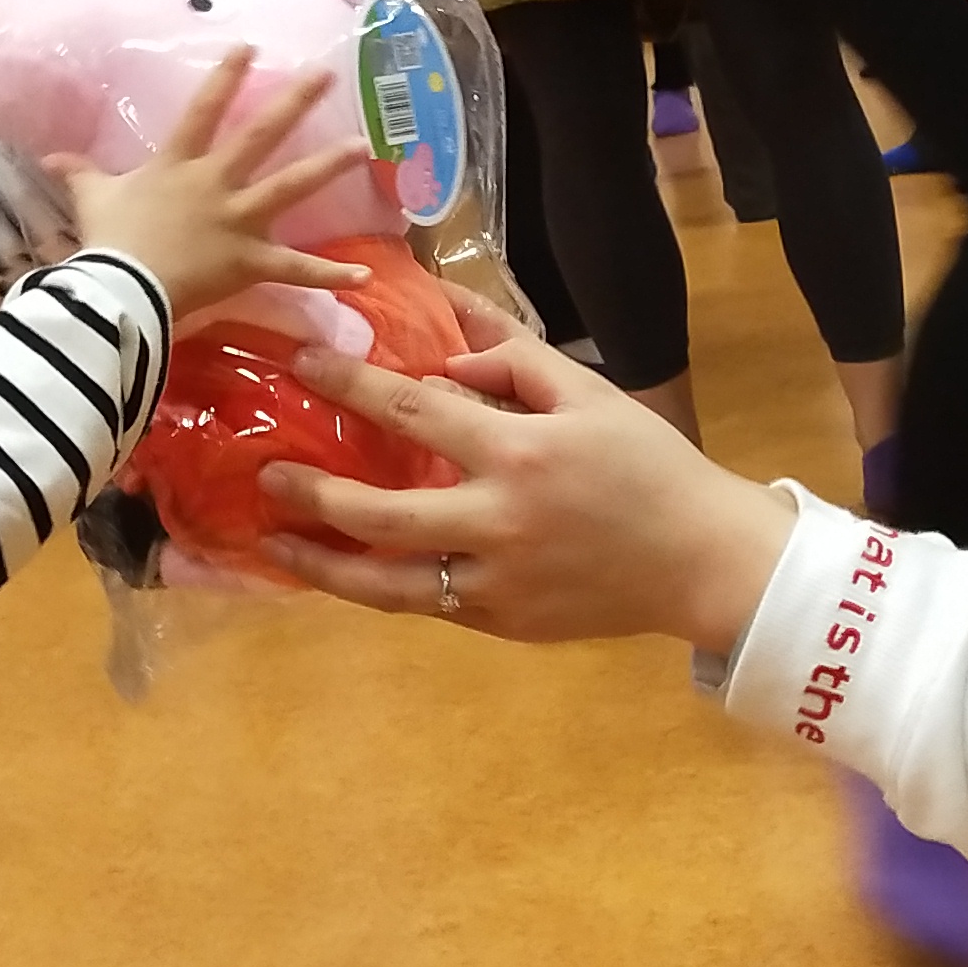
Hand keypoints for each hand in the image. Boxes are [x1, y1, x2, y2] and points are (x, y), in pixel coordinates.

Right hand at [59, 50, 371, 318]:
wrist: (122, 288)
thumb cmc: (108, 240)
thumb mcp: (92, 199)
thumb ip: (78, 173)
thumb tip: (47, 157)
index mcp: (177, 165)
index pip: (202, 111)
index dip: (225, 78)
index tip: (249, 46)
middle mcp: (214, 184)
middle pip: (259, 136)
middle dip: (293, 103)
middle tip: (325, 76)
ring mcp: (237, 221)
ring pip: (290, 187)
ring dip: (327, 167)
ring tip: (363, 147)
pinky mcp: (250, 261)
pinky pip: (297, 270)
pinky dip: (331, 274)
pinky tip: (366, 273)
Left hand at [258, 304, 802, 651]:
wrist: (701, 561)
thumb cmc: (647, 466)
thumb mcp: (589, 393)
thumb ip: (513, 358)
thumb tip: (444, 343)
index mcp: (520, 451)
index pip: (414, 411)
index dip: (350, 387)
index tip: (302, 367)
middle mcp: (498, 521)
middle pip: (382, 510)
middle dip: (315, 491)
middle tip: (266, 473)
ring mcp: (496, 581)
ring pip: (387, 582)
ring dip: (323, 563)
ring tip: (275, 542)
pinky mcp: (501, 623)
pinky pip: (423, 605)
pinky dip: (374, 589)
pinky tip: (341, 573)